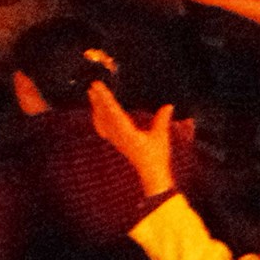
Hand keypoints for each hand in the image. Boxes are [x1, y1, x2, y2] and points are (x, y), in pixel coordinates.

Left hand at [88, 82, 176, 196]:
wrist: (151, 173)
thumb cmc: (157, 156)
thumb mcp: (161, 136)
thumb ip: (163, 120)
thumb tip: (168, 105)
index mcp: (127, 133)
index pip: (113, 112)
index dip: (106, 98)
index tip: (99, 87)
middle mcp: (118, 136)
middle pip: (104, 115)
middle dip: (98, 99)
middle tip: (93, 86)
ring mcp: (116, 139)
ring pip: (102, 121)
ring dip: (96, 107)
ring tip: (91, 94)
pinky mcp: (117, 142)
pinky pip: (103, 128)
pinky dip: (98, 119)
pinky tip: (96, 113)